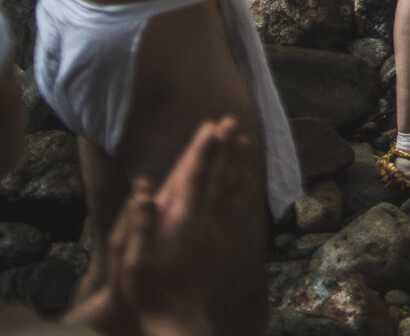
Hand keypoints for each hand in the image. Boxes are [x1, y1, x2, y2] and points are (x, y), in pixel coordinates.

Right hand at [69, 117, 253, 335]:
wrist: (177, 319)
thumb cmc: (149, 291)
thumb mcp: (133, 262)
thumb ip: (140, 224)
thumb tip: (144, 189)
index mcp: (182, 223)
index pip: (196, 178)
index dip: (204, 151)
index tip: (211, 127)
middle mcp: (204, 222)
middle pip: (217, 177)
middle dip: (223, 148)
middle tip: (230, 120)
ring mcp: (216, 231)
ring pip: (231, 188)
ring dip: (237, 162)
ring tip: (245, 137)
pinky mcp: (221, 240)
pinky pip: (237, 206)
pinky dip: (244, 186)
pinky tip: (249, 175)